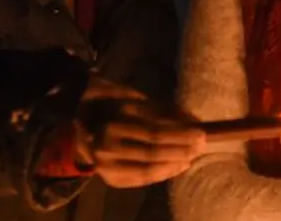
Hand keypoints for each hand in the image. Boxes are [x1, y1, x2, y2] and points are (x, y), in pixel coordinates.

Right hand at [75, 78, 205, 188]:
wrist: (78, 123)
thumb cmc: (114, 106)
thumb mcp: (137, 100)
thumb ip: (164, 110)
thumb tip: (194, 120)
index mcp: (114, 121)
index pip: (154, 132)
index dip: (180, 134)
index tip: (201, 131)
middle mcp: (107, 145)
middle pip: (152, 152)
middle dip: (181, 150)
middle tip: (201, 145)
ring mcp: (105, 165)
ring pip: (148, 169)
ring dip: (175, 164)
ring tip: (192, 156)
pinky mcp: (110, 178)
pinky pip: (141, 180)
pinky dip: (163, 174)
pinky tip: (179, 166)